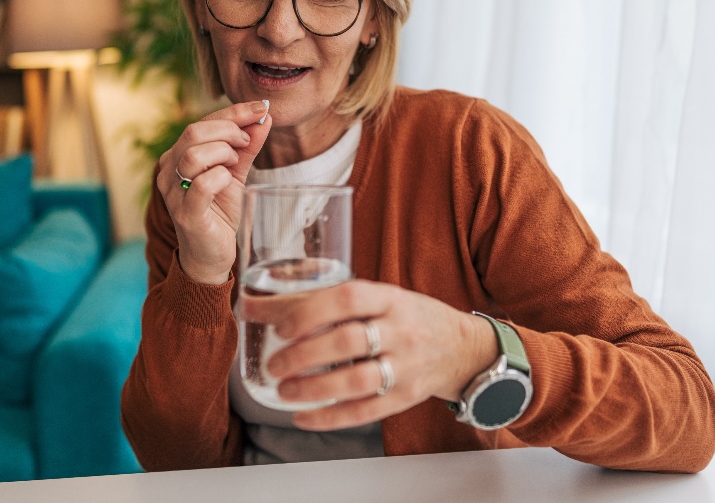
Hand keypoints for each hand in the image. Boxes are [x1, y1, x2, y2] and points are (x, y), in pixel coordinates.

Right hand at [156, 101, 270, 283]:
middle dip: (228, 131)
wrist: (211, 255)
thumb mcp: (235, 173)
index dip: (232, 112)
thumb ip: (246, 147)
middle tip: (246, 143)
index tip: (259, 108)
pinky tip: (228, 182)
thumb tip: (263, 118)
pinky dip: (221, 177)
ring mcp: (174, 193)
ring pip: (194, 155)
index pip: (201, 123)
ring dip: (223, 153)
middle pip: (193, 132)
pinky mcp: (186, 214)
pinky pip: (202, 184)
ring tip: (234, 165)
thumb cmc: (219, 212)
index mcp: (177, 156)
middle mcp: (168, 171)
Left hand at [241, 280, 499, 430]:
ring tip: (283, 390)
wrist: (462, 348)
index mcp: (389, 297)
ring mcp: (407, 365)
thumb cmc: (405, 317)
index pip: (349, 298)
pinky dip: (330, 417)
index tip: (281, 327)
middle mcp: (401, 329)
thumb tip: (252, 304)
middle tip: (274, 364)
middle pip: (349, 342)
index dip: (312, 312)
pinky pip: (366, 411)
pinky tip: (303, 416)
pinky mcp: (407, 396)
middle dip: (304, 355)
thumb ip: (318, 300)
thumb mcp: (374, 298)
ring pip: (357, 380)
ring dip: (314, 388)